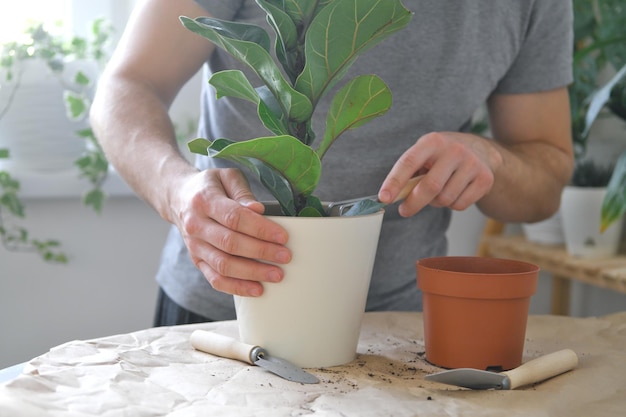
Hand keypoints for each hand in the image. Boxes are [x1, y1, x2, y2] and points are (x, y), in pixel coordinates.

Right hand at [169, 168, 290, 296]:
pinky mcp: (196, 260)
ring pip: (223, 265)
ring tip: (276, 275)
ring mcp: (194, 246)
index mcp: (204, 201)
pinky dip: (236, 287)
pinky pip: (215, 279)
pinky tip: (257, 289)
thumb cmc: (210, 186)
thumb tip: (258, 210)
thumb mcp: (226, 177)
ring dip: (252, 273)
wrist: (178, 198)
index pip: (234, 218)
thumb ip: (243, 192)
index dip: (260, 229)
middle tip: (285, 256)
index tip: (282, 236)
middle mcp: (195, 225)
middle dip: (261, 252)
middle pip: (230, 244)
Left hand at [378, 131, 501, 216]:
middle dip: (413, 203)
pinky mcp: (485, 179)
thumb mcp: (424, 155)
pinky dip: (452, 205)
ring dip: (435, 203)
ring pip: (445, 199)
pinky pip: (460, 205)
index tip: (383, 198)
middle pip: (430, 186)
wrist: (479, 150)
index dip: (394, 182)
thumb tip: (390, 197)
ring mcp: (472, 164)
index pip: (409, 162)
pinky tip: (454, 191)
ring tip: (438, 191)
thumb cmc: (442, 156)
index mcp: (433, 141)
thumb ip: (409, 174)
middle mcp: (454, 150)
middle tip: (404, 210)